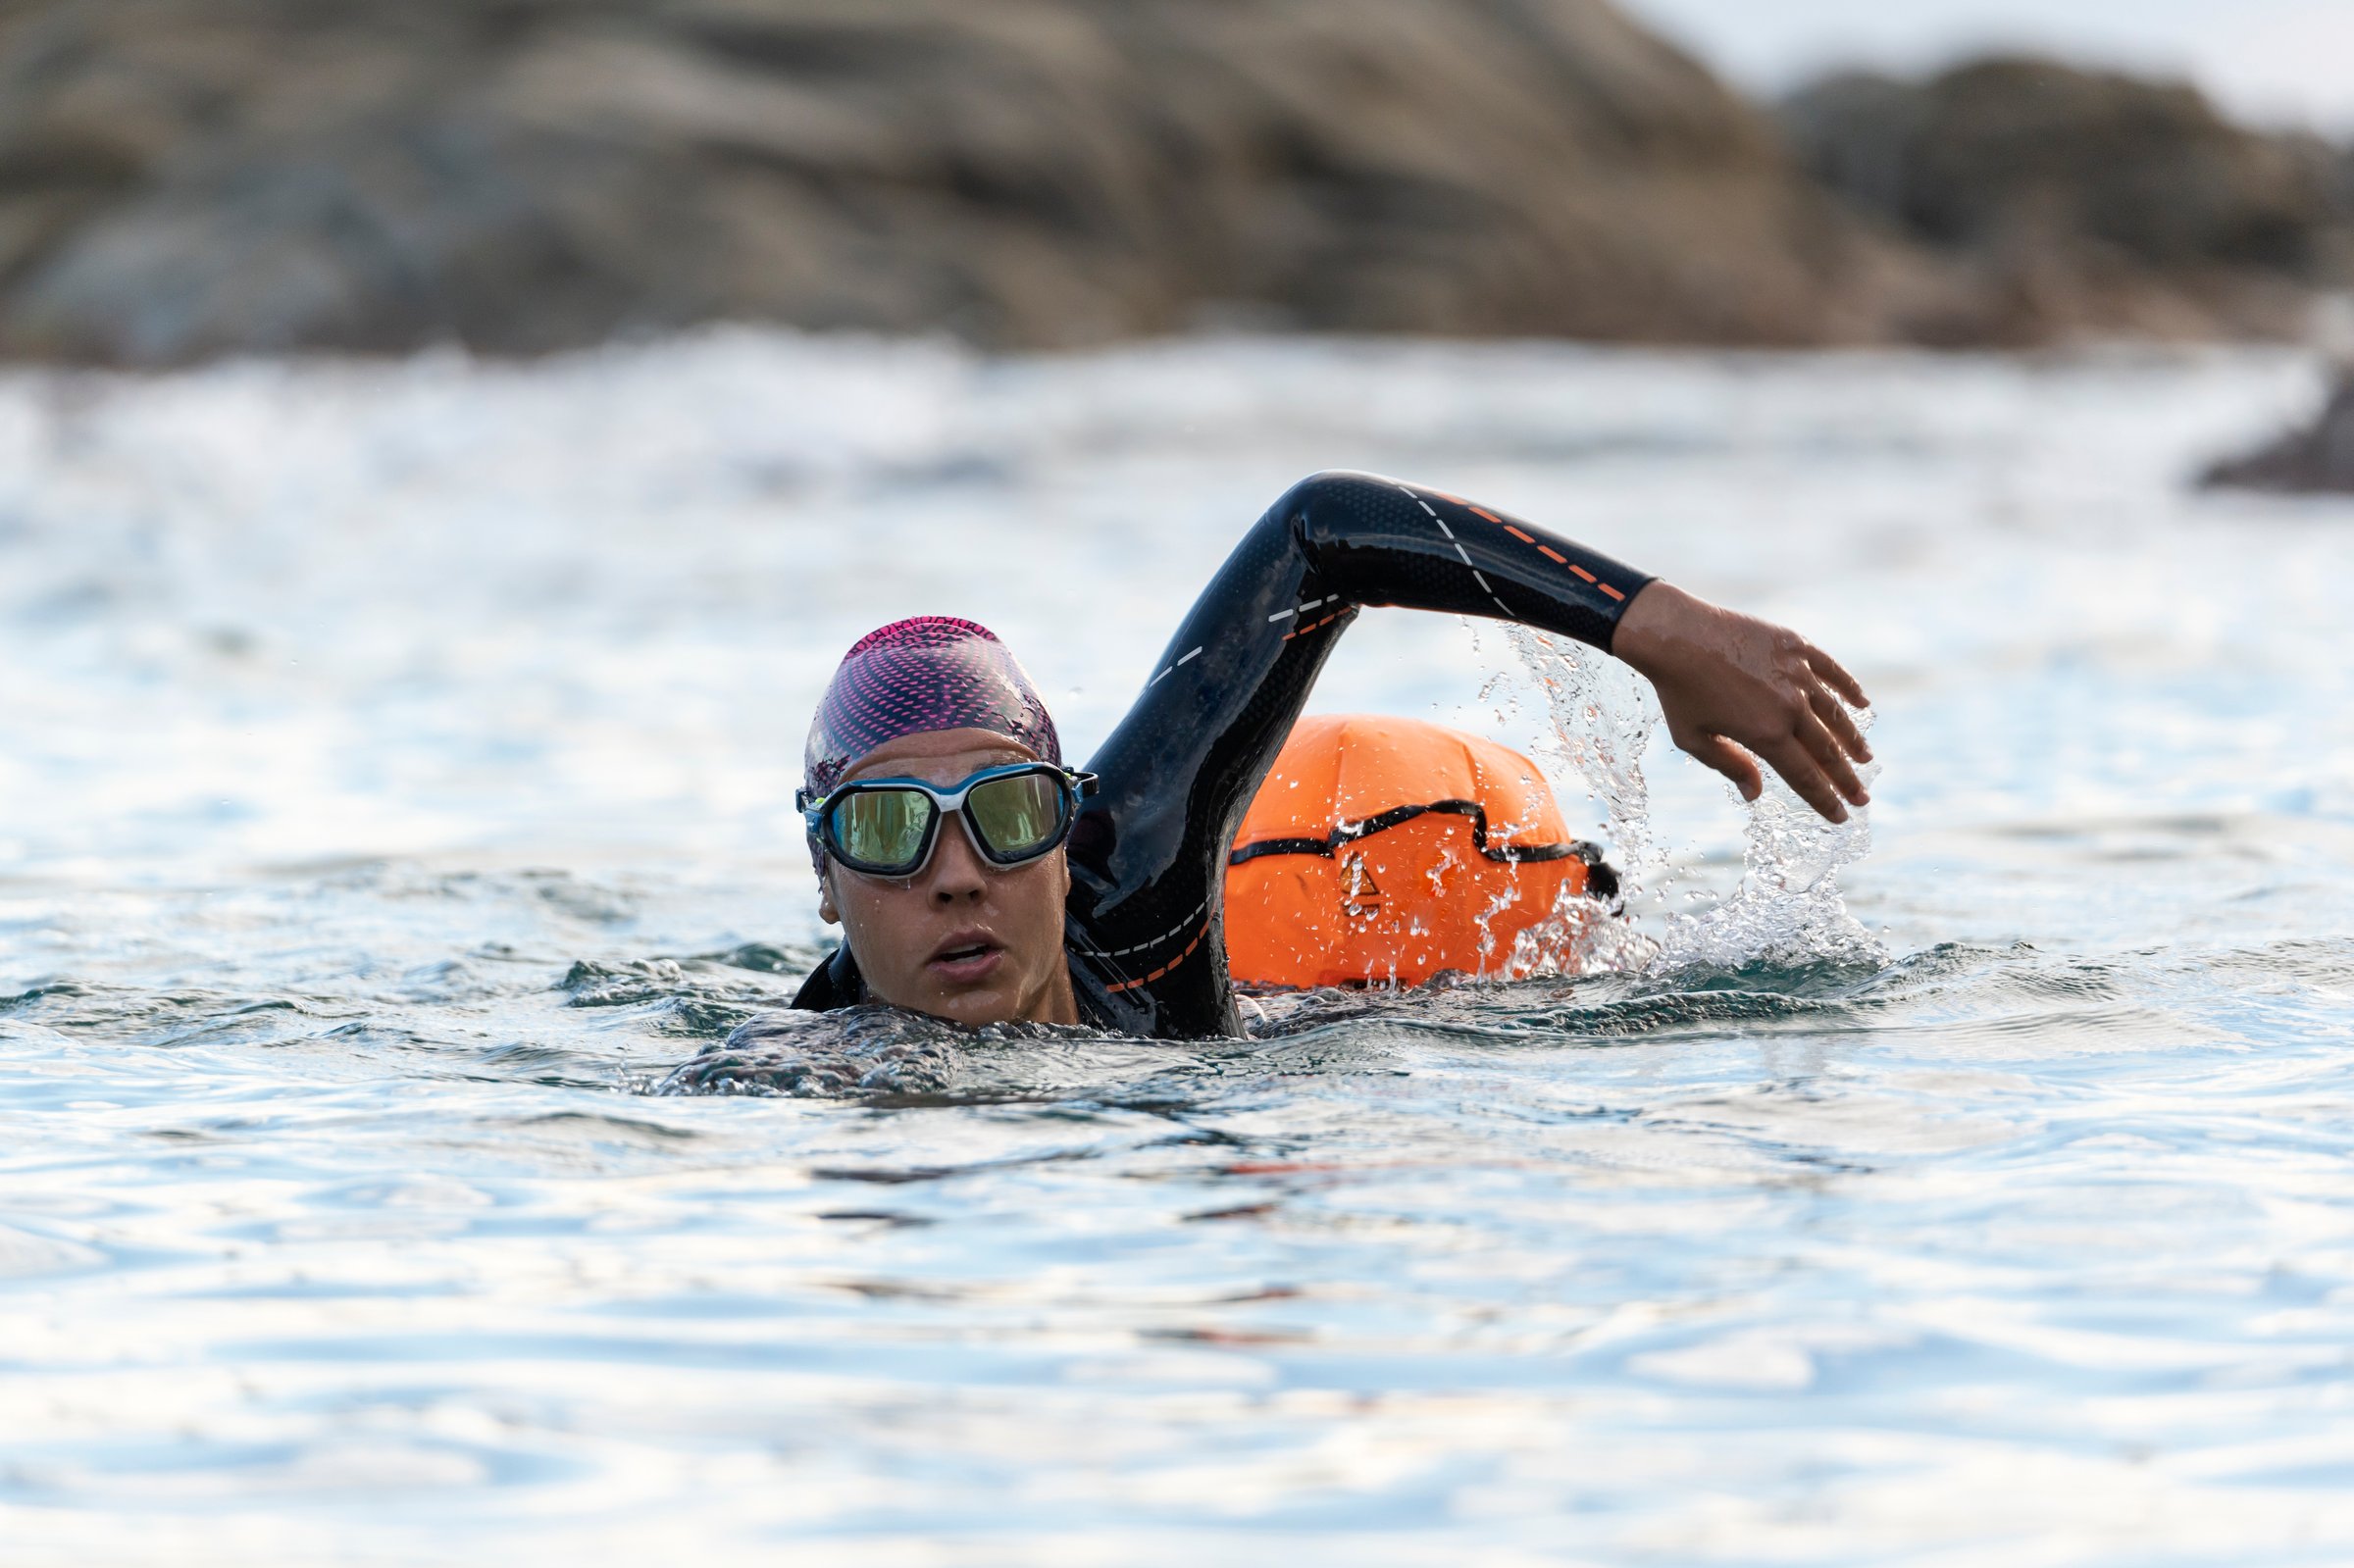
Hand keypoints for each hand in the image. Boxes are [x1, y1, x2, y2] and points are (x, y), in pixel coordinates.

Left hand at [1611, 581, 1871, 822]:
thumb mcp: (1693, 739)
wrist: (1674, 635)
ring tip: (1865, 758)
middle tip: (1862, 799)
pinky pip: (1831, 670)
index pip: (1804, 776)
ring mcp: (1796, 673)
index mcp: (1765, 734)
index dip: (1825, 799)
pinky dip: (1849, 688)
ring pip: (1835, 713)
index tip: (1841, 817)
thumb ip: (1728, 766)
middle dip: (1847, 779)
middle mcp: (1789, 706)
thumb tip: (1754, 794)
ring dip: (1852, 739)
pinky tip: (1861, 704)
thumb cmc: (1677, 691)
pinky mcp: (1796, 646)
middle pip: (1827, 750)